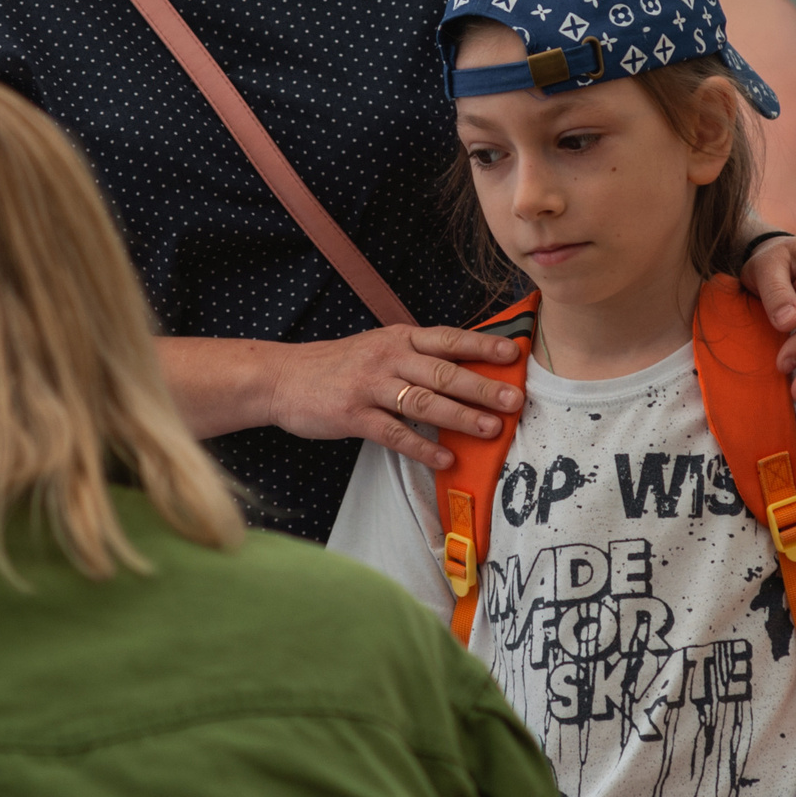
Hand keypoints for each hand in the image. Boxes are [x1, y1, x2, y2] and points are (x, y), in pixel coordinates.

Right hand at [266, 325, 524, 472]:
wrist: (282, 377)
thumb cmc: (337, 366)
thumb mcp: (378, 348)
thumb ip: (416, 357)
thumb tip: (465, 371)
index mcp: (398, 338)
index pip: (447, 339)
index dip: (481, 345)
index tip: (513, 354)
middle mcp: (387, 358)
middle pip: (441, 372)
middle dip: (480, 386)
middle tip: (513, 399)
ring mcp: (369, 386)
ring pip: (422, 402)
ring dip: (459, 416)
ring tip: (490, 429)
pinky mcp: (353, 415)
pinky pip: (394, 433)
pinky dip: (421, 447)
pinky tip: (445, 458)